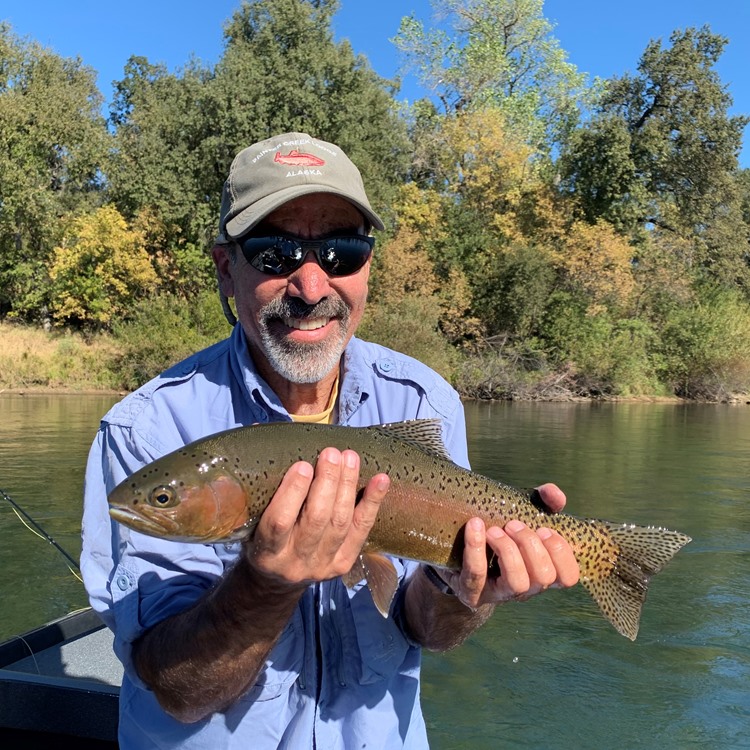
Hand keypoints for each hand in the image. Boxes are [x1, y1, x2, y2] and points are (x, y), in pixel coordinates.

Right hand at [243, 448, 389, 588]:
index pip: (279, 522)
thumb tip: (260, 430)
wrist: (275, 580)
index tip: (301, 465)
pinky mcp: (343, 564)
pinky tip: (381, 479)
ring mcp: (322, 566)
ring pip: (340, 522)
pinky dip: (373, 503)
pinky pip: (362, 530)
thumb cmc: (262, 535)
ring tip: (349, 457)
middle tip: (331, 453)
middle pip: (316, 519)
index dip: (292, 493)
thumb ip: (260, 479)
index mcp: (266, 551)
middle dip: (326, 482)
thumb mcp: (252, 516)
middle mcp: (294, 562)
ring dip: (348, 486)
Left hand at [438, 484, 579, 608]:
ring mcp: (499, 594)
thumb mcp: (522, 513)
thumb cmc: (499, 533)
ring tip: (493, 531)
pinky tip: (474, 525)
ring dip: (508, 551)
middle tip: (512, 524)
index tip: (544, 529)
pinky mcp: (472, 592)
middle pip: (544, 577)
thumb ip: (544, 501)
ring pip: (518, 583)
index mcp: (542, 572)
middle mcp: (526, 589)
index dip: (561, 553)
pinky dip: (475, 548)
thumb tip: (556, 494)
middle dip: (531, 545)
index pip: (568, 577)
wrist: (455, 553)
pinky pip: (476, 575)